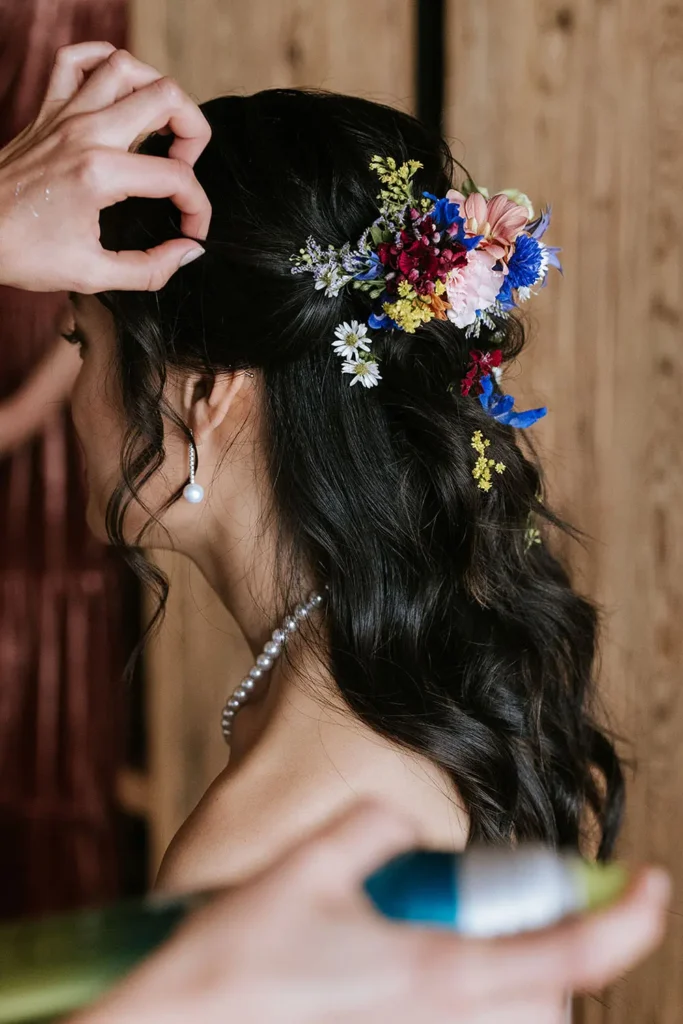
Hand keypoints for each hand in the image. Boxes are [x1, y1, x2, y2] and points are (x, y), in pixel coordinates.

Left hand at [0, 42, 210, 292]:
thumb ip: (150, 270)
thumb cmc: (23, 253)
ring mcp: (65, 114)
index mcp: (100, 174)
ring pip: (127, 67)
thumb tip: (187, 253)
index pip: (177, 177)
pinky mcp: (47, 110)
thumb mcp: (93, 276)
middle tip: (185, 166)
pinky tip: (118, 90)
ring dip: (157, 91)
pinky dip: (103, 61)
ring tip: (161, 128)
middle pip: (166, 97)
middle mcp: (86, 133)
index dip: (198, 208)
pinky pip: (77, 60)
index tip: (192, 233)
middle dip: (194, 131)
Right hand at [72, 801, 668, 1023]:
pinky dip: (468, 1006)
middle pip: (546, 1006)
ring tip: (469, 946)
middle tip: (528, 917)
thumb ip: (376, 827)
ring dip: (514, 988)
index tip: (653, 885)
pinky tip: (422, 981)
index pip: (568, 955)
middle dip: (558, 962)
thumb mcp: (308, 865)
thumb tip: (407, 816)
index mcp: (435, 974)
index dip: (627, 921)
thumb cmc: (235, 964)